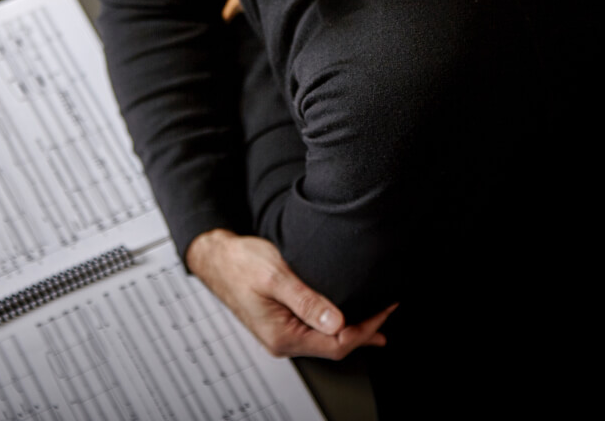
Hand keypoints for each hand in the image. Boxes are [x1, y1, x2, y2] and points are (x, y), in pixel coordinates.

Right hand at [185, 228, 397, 358]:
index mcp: (282, 335)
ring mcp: (281, 333)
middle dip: (365, 330)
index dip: (366, 329)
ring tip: (377, 319)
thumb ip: (306, 300)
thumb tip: (336, 320)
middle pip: (334, 346)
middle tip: (388, 311)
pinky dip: (336, 324)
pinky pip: (315, 331)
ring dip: (352, 329)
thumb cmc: (240, 262)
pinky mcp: (281, 323)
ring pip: (326, 339)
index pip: (336, 343)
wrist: (216, 257)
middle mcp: (282, 340)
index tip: (384, 309)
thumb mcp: (276, 276)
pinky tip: (346, 318)